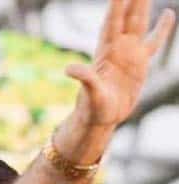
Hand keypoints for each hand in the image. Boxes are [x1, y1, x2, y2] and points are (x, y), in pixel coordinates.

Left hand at [66, 0, 174, 126]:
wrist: (101, 118)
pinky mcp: (140, 63)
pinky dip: (162, 29)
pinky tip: (168, 14)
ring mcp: (130, 54)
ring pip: (140, 25)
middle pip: (127, 18)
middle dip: (132, 0)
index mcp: (106, 53)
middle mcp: (118, 49)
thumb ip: (84, 79)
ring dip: (144, 7)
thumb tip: (68, 69)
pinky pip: (154, 42)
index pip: (112, 24)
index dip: (116, 7)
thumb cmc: (92, 107)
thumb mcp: (90, 93)